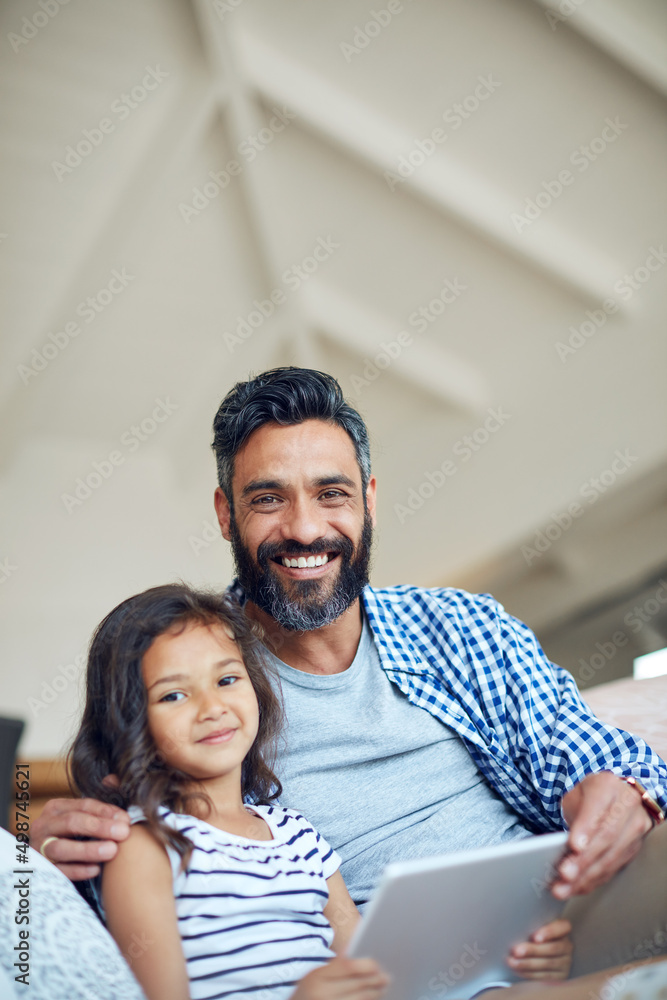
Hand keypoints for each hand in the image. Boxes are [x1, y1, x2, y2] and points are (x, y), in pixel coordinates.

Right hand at [32, 798, 129, 879]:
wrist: (51, 861)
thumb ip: (99, 800)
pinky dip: (78, 870)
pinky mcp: (41, 870)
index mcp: (56, 808)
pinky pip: (59, 871)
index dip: (106, 812)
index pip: (82, 806)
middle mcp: (44, 826)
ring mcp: (40, 848)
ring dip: (88, 849)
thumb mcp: (82, 816)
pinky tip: (97, 869)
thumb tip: (114, 778)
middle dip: (100, 827)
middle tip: (123, 832)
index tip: (126, 819)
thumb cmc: (72, 835)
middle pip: (71, 822)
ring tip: (112, 850)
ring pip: (61, 848)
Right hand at [290, 957, 388, 998]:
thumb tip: (353, 946)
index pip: (347, 966)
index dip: (365, 964)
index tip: (377, 964)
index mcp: (316, 977)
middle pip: (357, 985)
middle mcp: (321, 994)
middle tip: (387, 977)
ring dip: (374, 994)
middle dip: (375, 981)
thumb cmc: (307, 994)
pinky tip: (373, 999)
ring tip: (382, 989)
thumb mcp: (314, 976)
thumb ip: (334, 965)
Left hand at [507, 918, 571, 979]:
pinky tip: (518, 970)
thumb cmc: (535, 933)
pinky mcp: (560, 977)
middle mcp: (567, 946)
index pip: (563, 927)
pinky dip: (530, 973)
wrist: (542, 953)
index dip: (550, 932)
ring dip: (528, 964)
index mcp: (564, 929)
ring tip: (512, 962)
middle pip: (552, 948)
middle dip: (533, 950)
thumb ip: (532, 924)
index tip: (535, 937)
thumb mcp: (537, 926)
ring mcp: (565, 963)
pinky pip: (545, 976)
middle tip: (516, 951)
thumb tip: (515, 926)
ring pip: (547, 964)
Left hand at [552, 772, 651, 898]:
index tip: (573, 845)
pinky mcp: (634, 848)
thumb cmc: (591, 796)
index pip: (597, 809)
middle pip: (606, 838)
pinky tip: (578, 887)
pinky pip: (614, 868)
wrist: (615, 796)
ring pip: (611, 857)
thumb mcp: (577, 795)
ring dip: (587, 876)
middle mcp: (628, 807)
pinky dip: (594, 880)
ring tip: (565, 887)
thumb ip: (574, 815)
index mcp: (608, 786)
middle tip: (565, 873)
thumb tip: (567, 847)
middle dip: (584, 860)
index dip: (586, 829)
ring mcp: (635, 828)